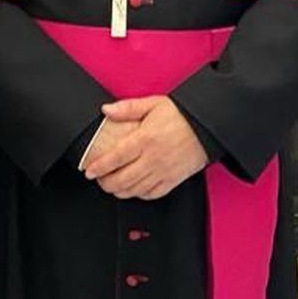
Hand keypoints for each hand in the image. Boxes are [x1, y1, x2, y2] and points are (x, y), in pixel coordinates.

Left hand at [83, 96, 208, 200]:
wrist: (207, 126)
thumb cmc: (182, 115)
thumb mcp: (154, 104)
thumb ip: (128, 108)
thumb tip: (107, 109)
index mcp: (146, 138)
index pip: (116, 157)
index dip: (100, 167)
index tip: (89, 171)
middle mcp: (154, 158)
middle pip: (123, 179)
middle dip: (106, 183)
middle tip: (99, 180)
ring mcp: (164, 171)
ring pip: (136, 189)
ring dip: (120, 191)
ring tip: (112, 186)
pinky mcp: (174, 179)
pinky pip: (153, 194)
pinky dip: (140, 195)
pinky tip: (134, 190)